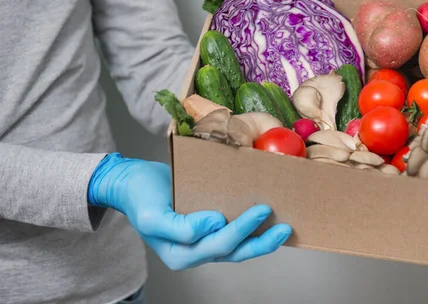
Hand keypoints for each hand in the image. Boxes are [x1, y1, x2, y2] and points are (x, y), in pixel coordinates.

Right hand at [87, 153, 291, 269]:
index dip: (241, 230)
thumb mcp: (152, 215)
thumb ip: (180, 227)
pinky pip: (233, 232)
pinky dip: (252, 229)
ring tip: (285, 230)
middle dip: (261, 240)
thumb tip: (214, 224)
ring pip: (238, 247)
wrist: (132, 182)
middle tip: (284, 225)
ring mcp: (202, 241)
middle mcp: (194, 252)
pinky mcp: (209, 227)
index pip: (217, 245)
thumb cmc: (140, 196)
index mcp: (180, 254)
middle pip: (234, 251)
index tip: (258, 210)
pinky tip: (268, 221)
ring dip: (262, 240)